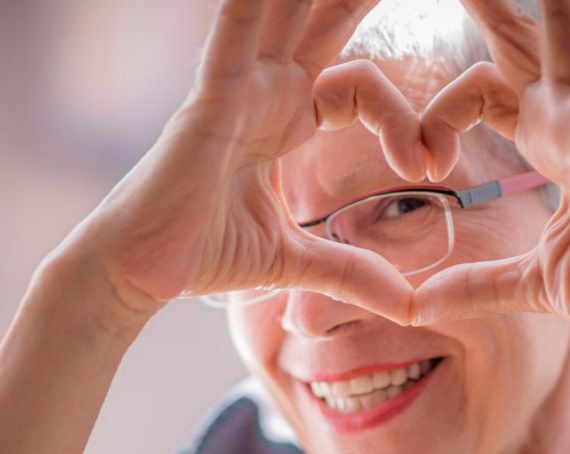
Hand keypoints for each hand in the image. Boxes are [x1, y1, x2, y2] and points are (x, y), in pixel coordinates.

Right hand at [68, 0, 427, 327]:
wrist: (138, 273)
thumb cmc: (200, 255)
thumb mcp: (295, 262)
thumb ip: (351, 272)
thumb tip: (409, 307)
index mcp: (286, 119)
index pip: (363, 88)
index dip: (404, 119)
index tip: (431, 167)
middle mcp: (265, 92)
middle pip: (325, 20)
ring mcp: (238, 89)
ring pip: (286, 14)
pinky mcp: (211, 101)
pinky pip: (235, 35)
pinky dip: (251, 4)